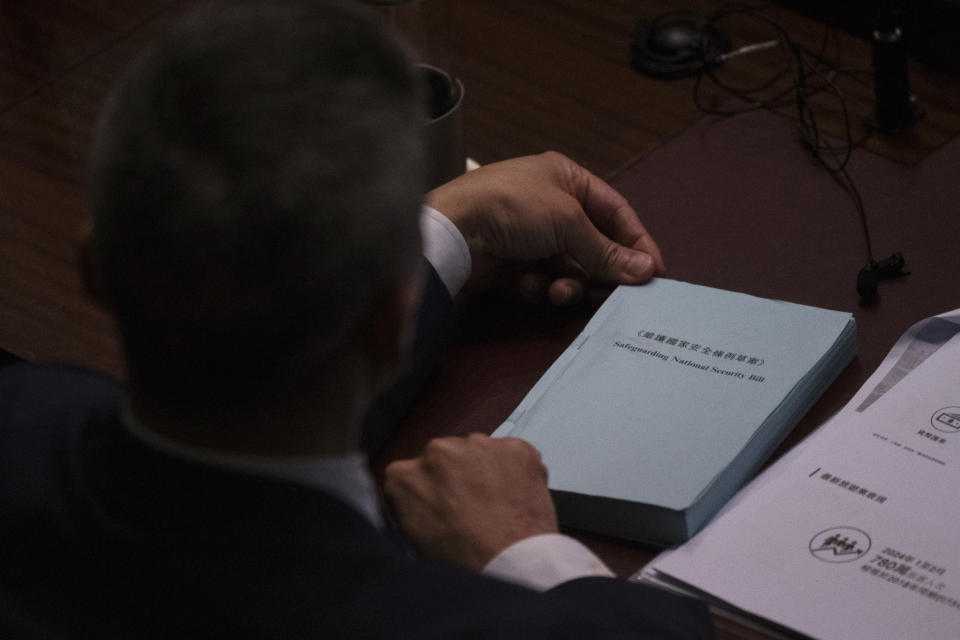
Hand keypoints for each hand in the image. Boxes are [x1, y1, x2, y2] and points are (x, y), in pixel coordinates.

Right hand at [383, 434, 558, 571]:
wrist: (512, 562)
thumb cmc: (465, 559)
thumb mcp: (415, 537)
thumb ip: (411, 504)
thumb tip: (420, 498)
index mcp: (404, 475)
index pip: (412, 472)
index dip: (430, 489)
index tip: (442, 503)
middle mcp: (438, 450)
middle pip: (446, 456)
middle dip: (457, 475)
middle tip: (472, 506)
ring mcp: (478, 445)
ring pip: (479, 452)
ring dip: (485, 470)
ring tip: (497, 505)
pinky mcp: (514, 448)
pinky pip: (512, 455)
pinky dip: (515, 471)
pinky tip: (515, 497)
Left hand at [426, 151, 664, 304]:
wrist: (452, 230)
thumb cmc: (513, 208)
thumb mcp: (567, 223)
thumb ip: (606, 251)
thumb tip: (647, 271)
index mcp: (566, 179)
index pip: (615, 212)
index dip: (636, 242)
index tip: (656, 273)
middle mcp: (550, 206)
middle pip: (593, 245)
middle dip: (601, 270)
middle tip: (617, 295)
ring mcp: (529, 238)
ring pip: (568, 270)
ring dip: (569, 284)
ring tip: (561, 292)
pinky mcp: (511, 266)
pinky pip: (541, 283)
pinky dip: (539, 288)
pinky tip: (530, 287)